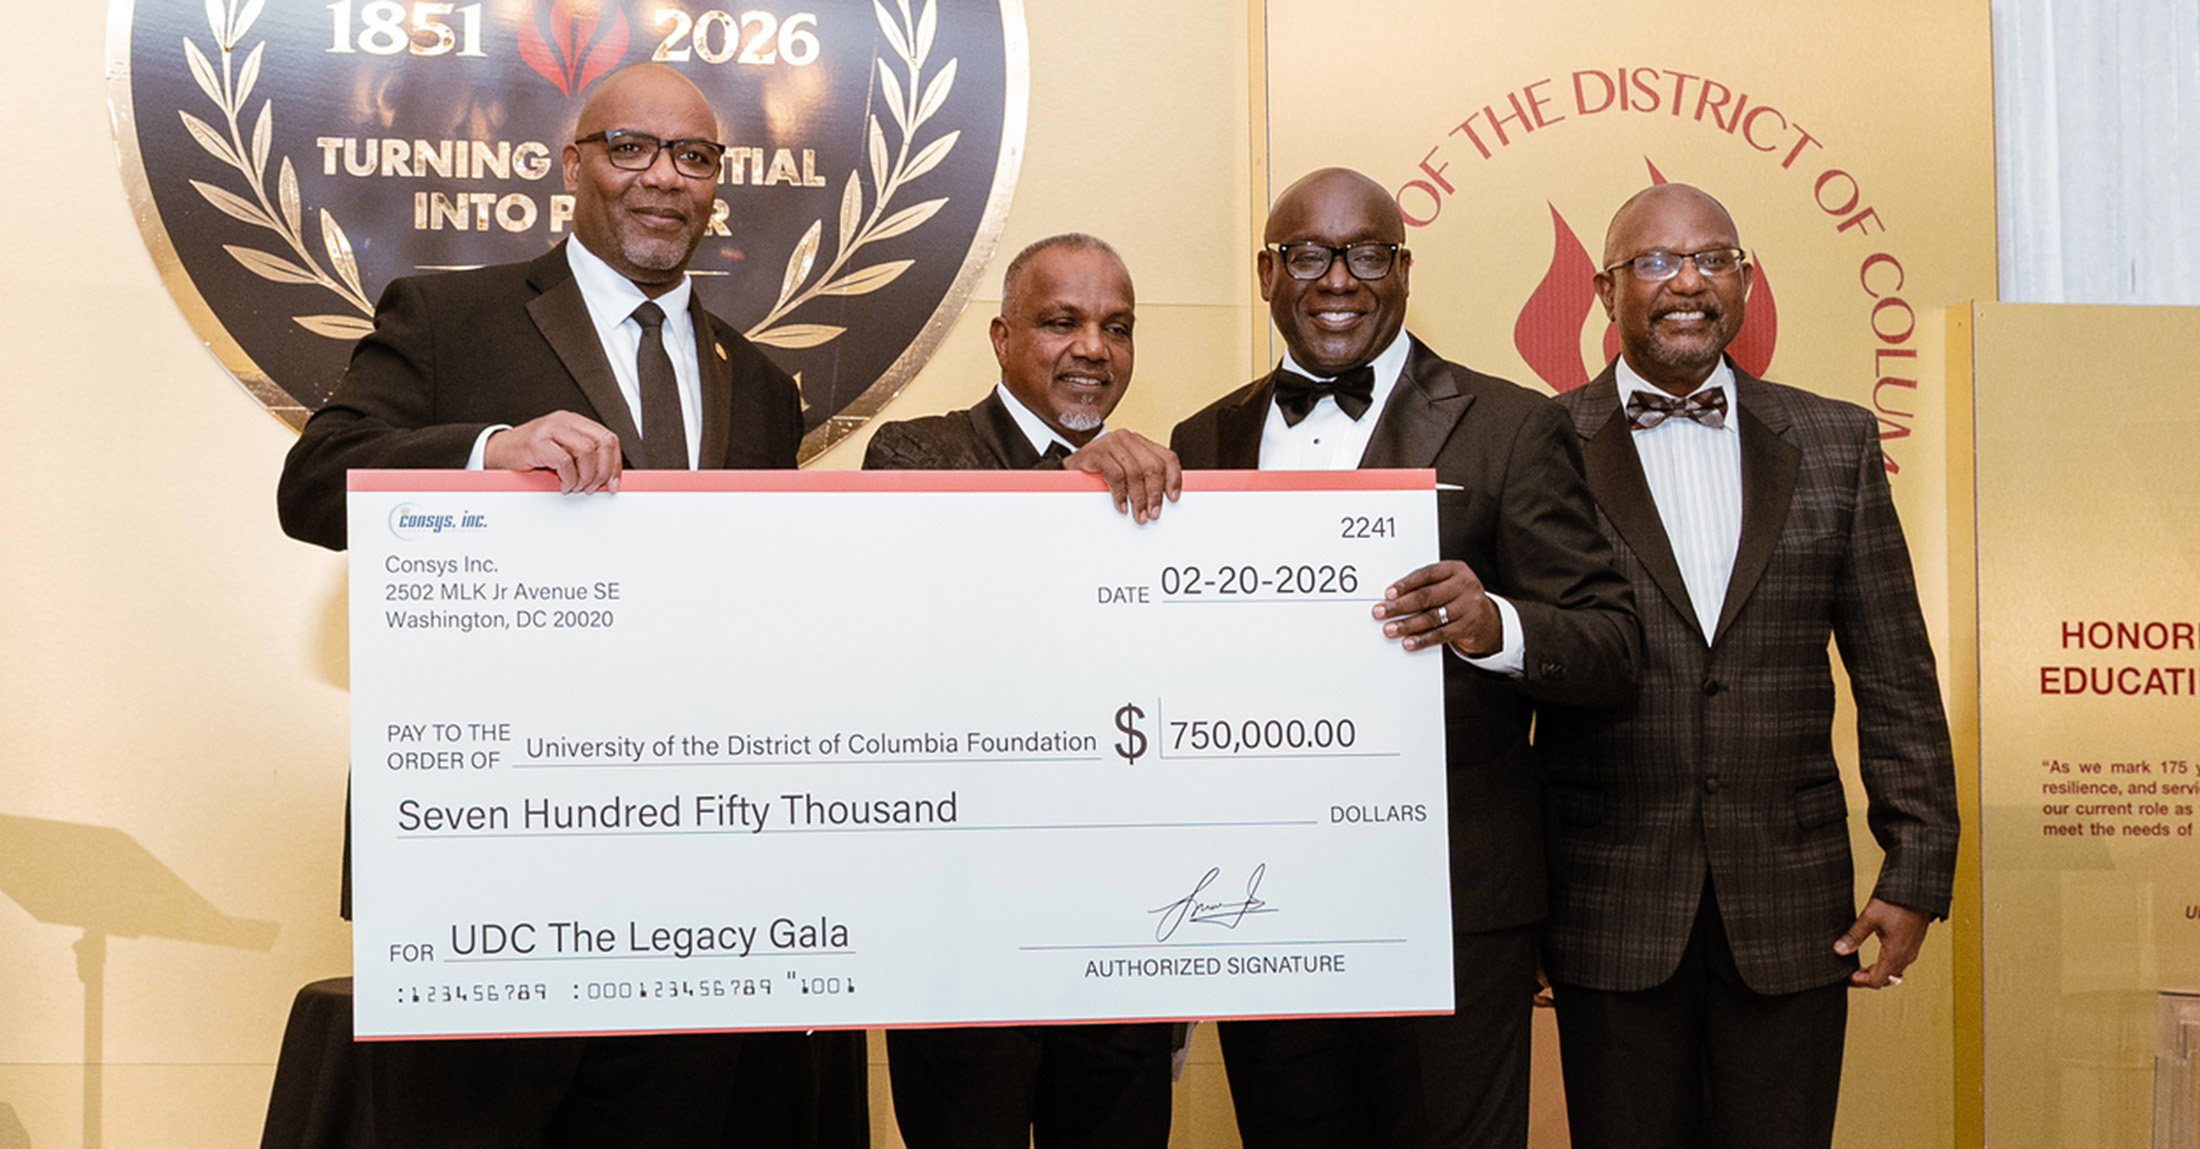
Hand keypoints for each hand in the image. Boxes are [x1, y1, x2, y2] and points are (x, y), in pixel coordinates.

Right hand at [483, 411, 622, 493]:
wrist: (498, 452)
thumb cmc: (531, 454)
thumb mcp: (563, 452)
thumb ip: (584, 458)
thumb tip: (608, 478)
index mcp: (574, 422)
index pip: (608, 438)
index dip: (615, 463)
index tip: (613, 483)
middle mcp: (564, 421)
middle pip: (602, 442)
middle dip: (603, 470)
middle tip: (593, 487)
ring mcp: (550, 429)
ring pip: (586, 451)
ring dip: (585, 476)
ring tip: (575, 486)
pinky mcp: (537, 442)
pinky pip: (565, 461)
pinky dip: (569, 478)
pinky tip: (563, 485)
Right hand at [1063, 430, 1182, 523]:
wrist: (1068, 470)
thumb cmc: (1099, 473)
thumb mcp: (1127, 472)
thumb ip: (1144, 478)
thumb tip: (1166, 498)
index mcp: (1139, 442)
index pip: (1167, 457)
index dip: (1174, 478)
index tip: (1173, 497)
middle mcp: (1127, 439)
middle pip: (1153, 466)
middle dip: (1155, 494)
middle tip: (1153, 513)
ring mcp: (1110, 443)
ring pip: (1135, 472)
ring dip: (1138, 498)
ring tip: (1138, 514)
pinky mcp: (1096, 453)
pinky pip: (1115, 475)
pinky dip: (1120, 494)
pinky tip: (1121, 505)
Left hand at [1372, 561, 1500, 653]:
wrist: (1486, 619)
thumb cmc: (1455, 597)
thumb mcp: (1446, 584)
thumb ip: (1425, 586)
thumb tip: (1391, 598)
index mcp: (1455, 569)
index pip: (1426, 574)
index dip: (1406, 584)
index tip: (1388, 594)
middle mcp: (1464, 585)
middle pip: (1427, 596)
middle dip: (1400, 606)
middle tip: (1380, 612)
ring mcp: (1468, 606)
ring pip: (1432, 617)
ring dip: (1408, 624)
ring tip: (1390, 629)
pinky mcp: (1468, 626)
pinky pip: (1441, 634)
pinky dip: (1423, 639)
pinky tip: (1409, 642)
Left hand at [1835, 897, 1932, 987]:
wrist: (1918, 891)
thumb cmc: (1896, 902)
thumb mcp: (1870, 917)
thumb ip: (1854, 936)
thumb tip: (1839, 950)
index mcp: (1895, 954)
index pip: (1876, 980)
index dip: (1859, 982)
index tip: (1846, 977)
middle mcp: (1906, 956)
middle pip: (1885, 979)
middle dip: (1866, 979)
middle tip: (1849, 974)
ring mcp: (1911, 951)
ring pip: (1892, 972)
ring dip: (1877, 973)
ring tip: (1859, 968)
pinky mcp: (1913, 945)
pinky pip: (1899, 963)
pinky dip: (1885, 965)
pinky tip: (1876, 959)